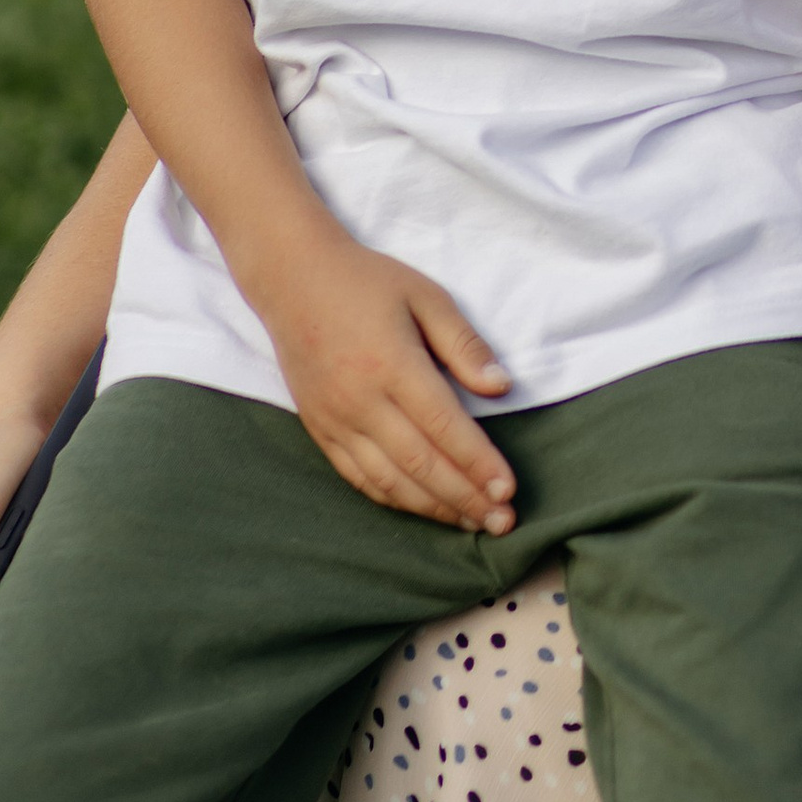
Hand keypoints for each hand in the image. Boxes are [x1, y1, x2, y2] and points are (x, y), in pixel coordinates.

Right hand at [253, 232, 516, 531]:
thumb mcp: (425, 296)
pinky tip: (424, 508)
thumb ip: (463, 344)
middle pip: (420, 464)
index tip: (509, 488)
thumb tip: (501, 387)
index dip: (478, 463)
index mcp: (392, 364)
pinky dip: (394, 499)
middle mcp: (361, 400)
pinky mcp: (320, 431)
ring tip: (472, 522)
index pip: (444, 426)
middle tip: (503, 521)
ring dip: (434, 508)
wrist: (292, 279)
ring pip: (389, 481)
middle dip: (465, 497)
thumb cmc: (367, 282)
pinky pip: (359, 478)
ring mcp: (336, 421)